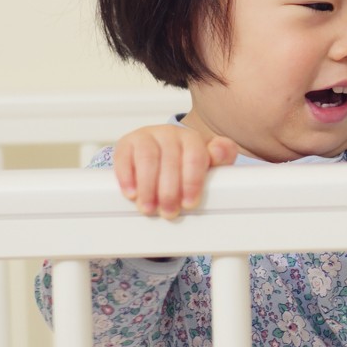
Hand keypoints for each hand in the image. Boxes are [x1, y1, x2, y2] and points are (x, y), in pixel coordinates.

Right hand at [113, 125, 237, 218]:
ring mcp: (146, 137)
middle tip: (169, 212)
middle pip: (169, 160)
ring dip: (147, 187)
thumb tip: (220, 152)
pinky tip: (131, 193)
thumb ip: (222, 157)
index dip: (192, 182)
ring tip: (149, 208)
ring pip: (147, 158)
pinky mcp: (126, 144)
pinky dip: (127, 177)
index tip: (190, 203)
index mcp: (191, 139)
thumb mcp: (209, 161)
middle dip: (169, 191)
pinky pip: (124, 157)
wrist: (163, 149)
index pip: (194, 157)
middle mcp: (169, 134)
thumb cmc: (186, 161)